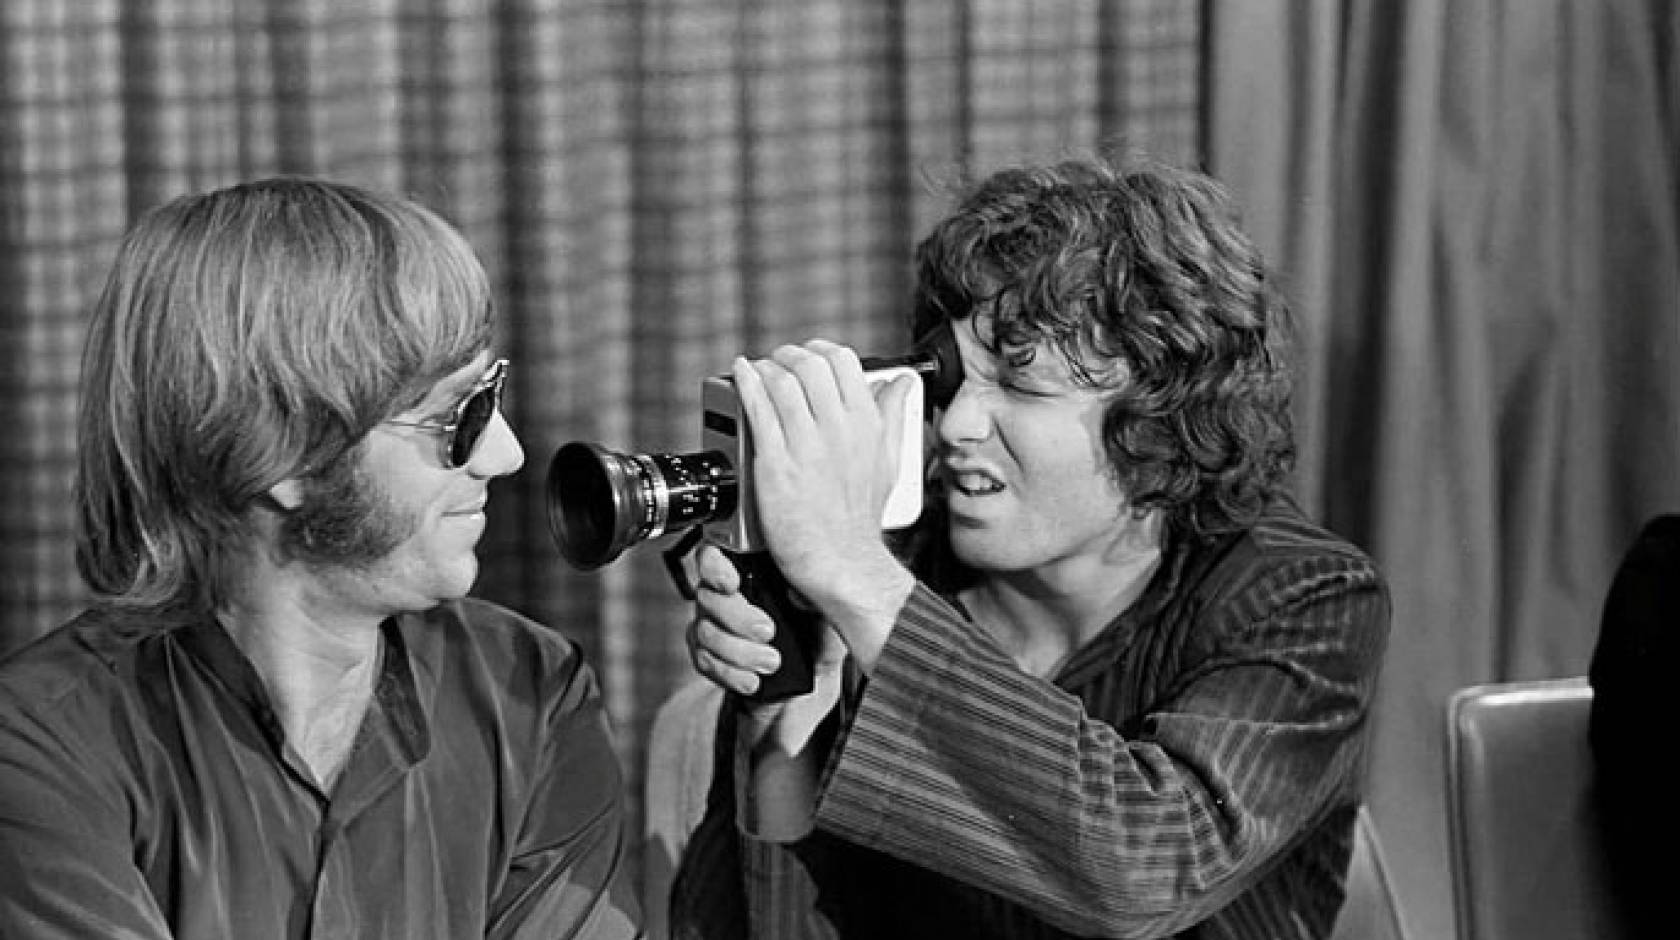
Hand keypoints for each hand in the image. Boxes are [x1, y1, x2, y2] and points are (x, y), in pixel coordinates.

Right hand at [686, 543, 847, 744]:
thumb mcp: (827, 609)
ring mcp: (715, 626)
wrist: (812, 681)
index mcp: (754, 572)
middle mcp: (728, 595)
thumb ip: (813, 593)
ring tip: (770, 662)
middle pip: (708, 596)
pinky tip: (751, 679)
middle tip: (767, 632)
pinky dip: (729, 673)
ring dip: (739, 651)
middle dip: (737, 618)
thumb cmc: (819, 637)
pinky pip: (704, 661)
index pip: (717, 555)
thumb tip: (797, 591)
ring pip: (705, 632)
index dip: (716, 566)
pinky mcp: (711, 656)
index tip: (732, 584)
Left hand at [730, 340, 917, 664]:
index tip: (807, 357)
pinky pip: (759, 409)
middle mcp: (838, 429)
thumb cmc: (860, 519)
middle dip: (788, 356)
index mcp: (866, 424)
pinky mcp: (776, 462)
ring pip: (782, 382)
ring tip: (758, 372)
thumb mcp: (889, 463)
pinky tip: (740, 374)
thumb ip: (894, 416)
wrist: (840, 561)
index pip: (843, 362)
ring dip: (765, 368)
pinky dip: (746, 383)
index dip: (819, 351)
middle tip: (779, 364)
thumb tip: (902, 383)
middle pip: (810, 365)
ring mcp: (806, 445)